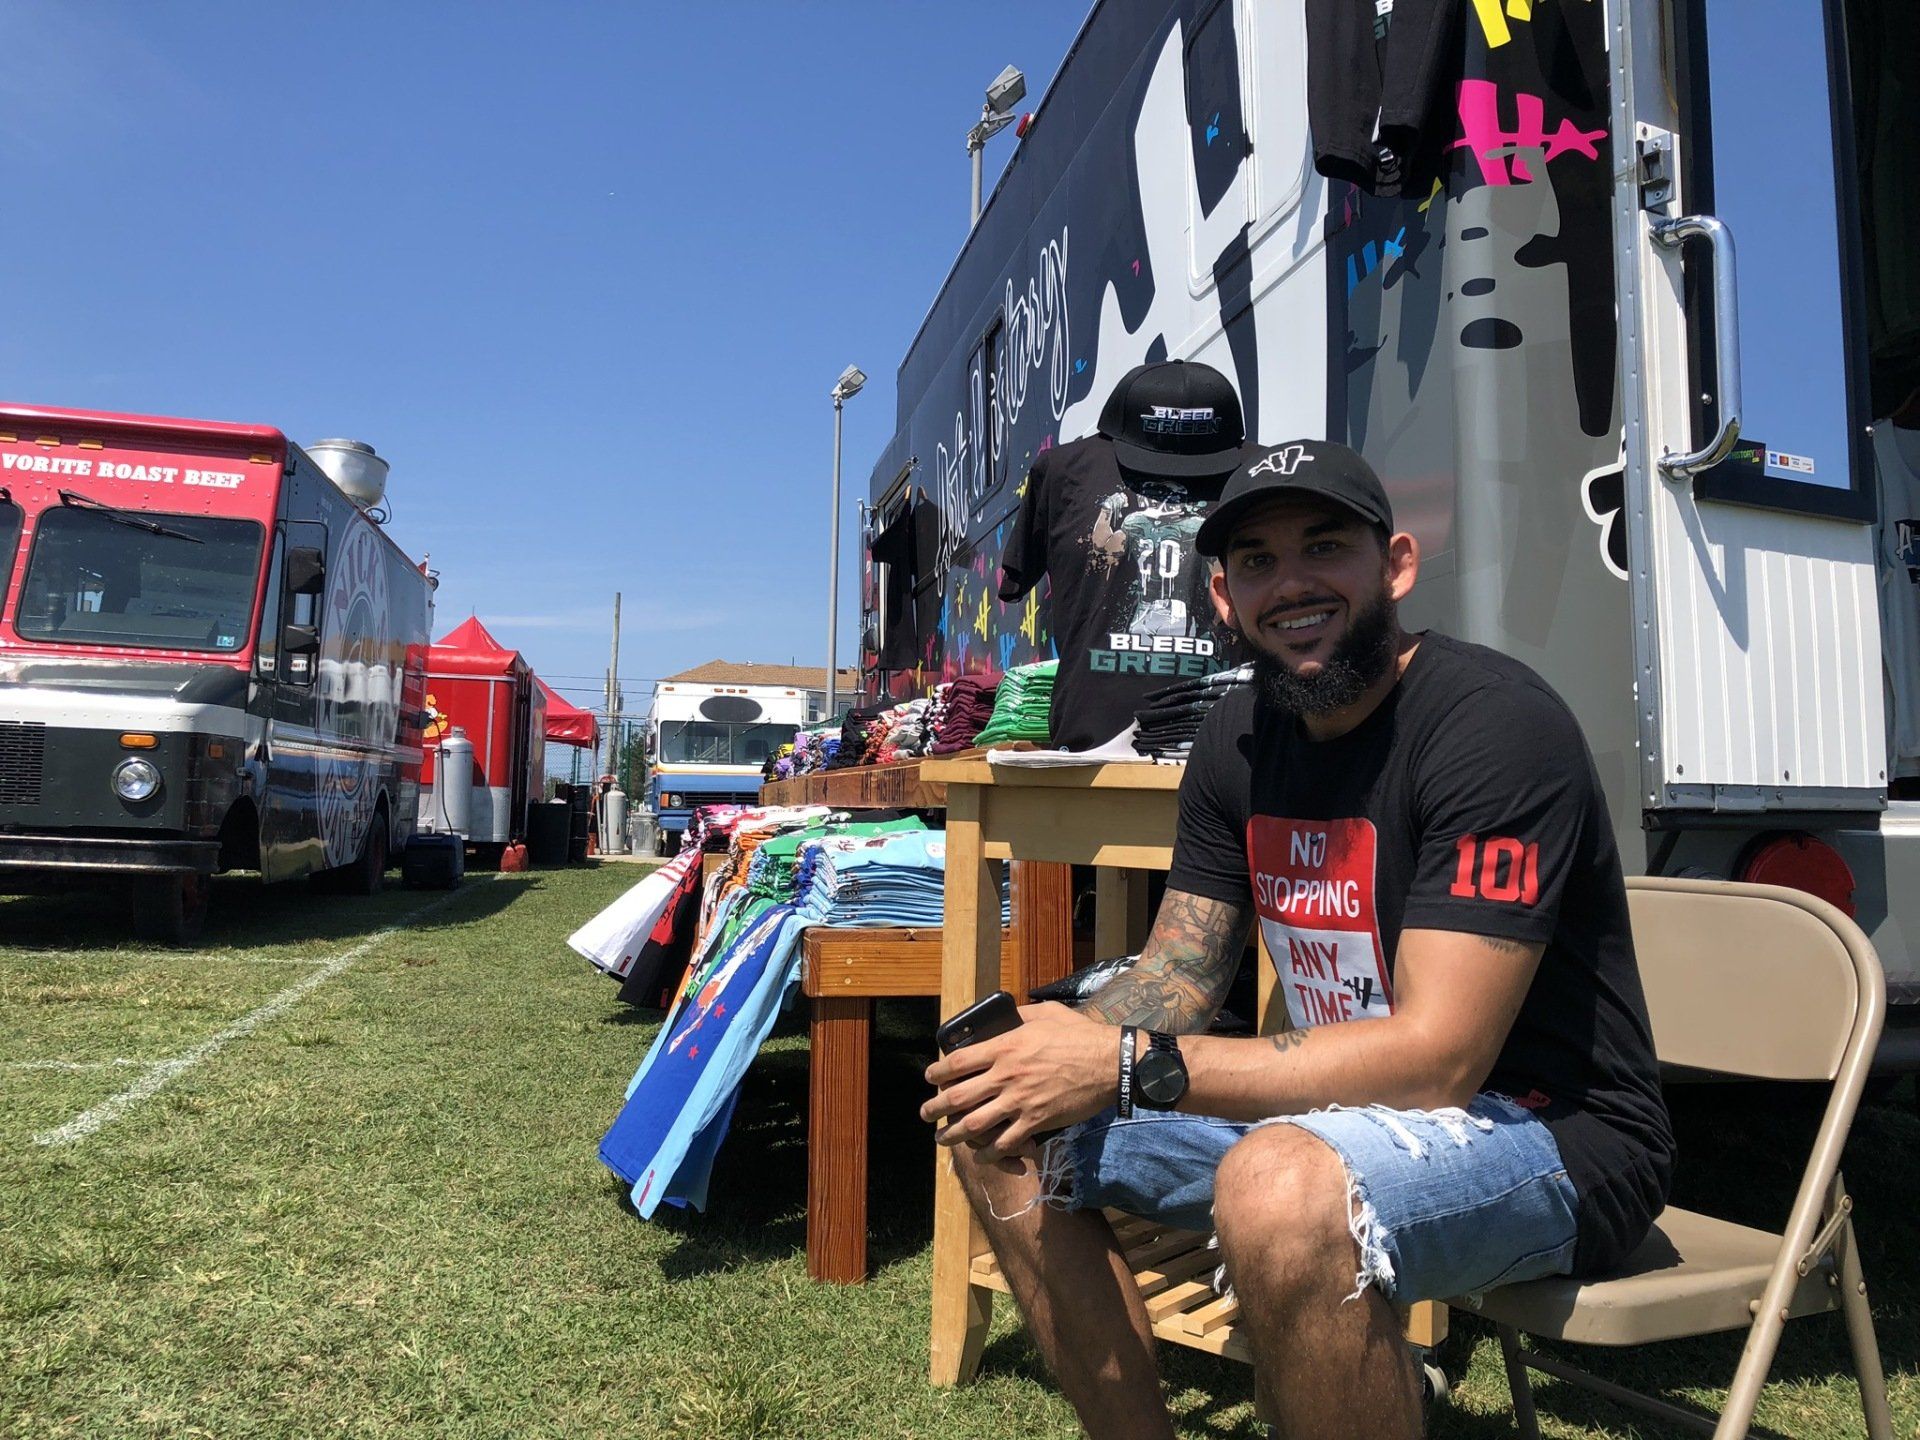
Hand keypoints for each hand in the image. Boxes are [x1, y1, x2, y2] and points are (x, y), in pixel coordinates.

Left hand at [921, 1002, 1120, 1162]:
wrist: (1110, 1063)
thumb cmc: (1080, 1035)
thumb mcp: (1046, 1013)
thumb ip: (1020, 1015)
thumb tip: (1006, 1016)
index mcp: (1005, 1046)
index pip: (958, 1061)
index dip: (937, 1072)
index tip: (930, 1078)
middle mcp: (1005, 1075)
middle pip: (958, 1096)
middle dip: (935, 1108)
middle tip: (926, 1114)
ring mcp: (1019, 1101)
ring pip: (975, 1125)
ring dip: (953, 1135)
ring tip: (943, 1139)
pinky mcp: (1036, 1122)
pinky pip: (1005, 1143)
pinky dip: (990, 1153)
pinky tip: (982, 1156)